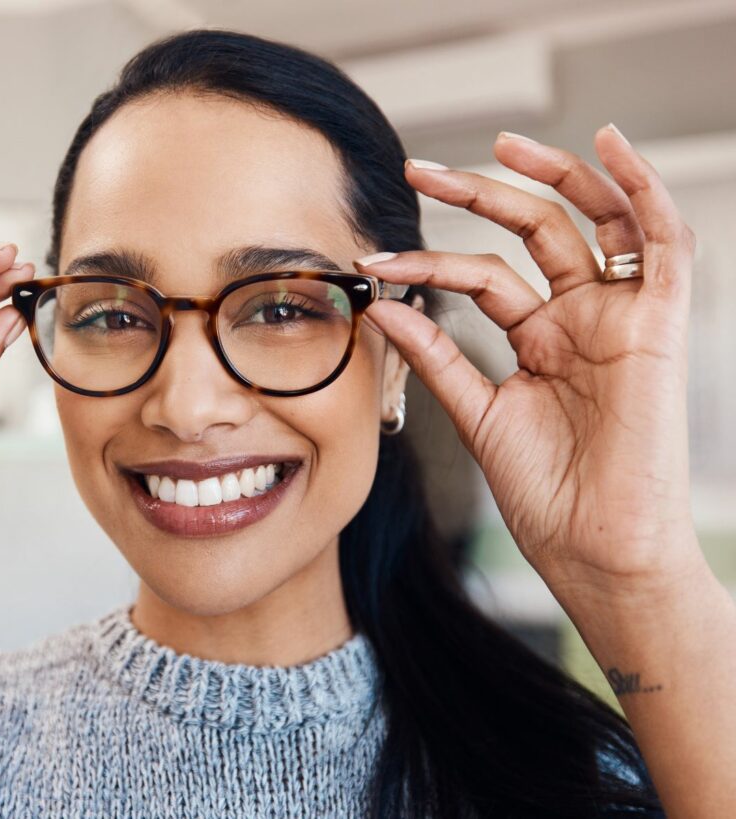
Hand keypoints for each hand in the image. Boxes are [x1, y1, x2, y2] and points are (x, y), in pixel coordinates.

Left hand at [355, 125, 700, 593]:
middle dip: (479, 194)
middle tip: (419, 168)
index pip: (483, 276)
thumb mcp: (477, 413)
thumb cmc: (547, 496)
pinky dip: (643, 191)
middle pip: (535, 232)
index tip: (373, 258)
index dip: (428, 260)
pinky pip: (663, 243)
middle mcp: (581, 322)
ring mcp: (620, 320)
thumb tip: (383, 305)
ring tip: (503, 143)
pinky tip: (612, 146)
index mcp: (541, 342)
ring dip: (556, 175)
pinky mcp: (659, 325)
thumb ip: (437, 356)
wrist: (595, 550)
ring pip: (596, 223)